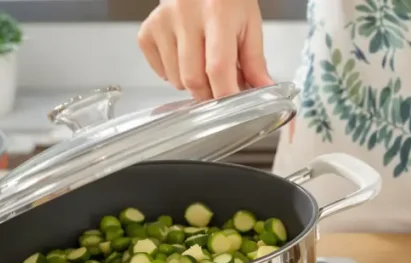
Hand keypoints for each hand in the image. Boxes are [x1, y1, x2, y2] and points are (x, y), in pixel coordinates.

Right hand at [137, 0, 273, 100]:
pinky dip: (174, 75)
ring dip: (193, 84)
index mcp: (216, 12)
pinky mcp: (147, 31)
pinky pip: (160, 72)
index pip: (218, 67)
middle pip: (193, 79)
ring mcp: (162, 23)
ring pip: (176, 80)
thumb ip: (255, 60)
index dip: (226, 93)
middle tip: (220, 85)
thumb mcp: (249, 23)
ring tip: (203, 64)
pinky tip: (185, 57)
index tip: (235, 104)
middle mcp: (184, 15)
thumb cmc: (227, 0)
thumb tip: (263, 90)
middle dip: (210, 92)